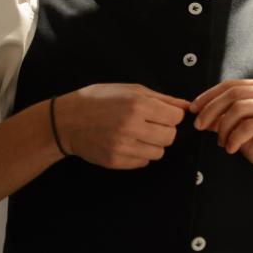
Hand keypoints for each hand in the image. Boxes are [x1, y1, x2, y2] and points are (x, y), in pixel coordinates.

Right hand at [55, 83, 189, 168]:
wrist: (66, 120)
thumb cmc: (98, 100)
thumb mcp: (131, 90)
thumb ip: (162, 98)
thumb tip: (186, 105)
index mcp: (138, 105)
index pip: (176, 117)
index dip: (171, 115)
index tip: (162, 114)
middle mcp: (132, 127)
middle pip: (170, 136)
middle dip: (165, 130)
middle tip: (150, 124)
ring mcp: (123, 146)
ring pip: (159, 152)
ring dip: (153, 144)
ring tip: (138, 134)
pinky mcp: (115, 161)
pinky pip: (143, 163)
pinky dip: (140, 154)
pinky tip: (128, 143)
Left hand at [189, 78, 252, 185]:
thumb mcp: (242, 130)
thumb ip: (225, 118)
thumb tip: (200, 111)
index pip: (232, 85)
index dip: (209, 96)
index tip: (193, 110)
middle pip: (233, 93)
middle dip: (211, 110)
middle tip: (199, 127)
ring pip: (239, 108)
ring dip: (223, 128)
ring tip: (222, 143)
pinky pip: (249, 126)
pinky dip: (235, 138)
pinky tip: (232, 148)